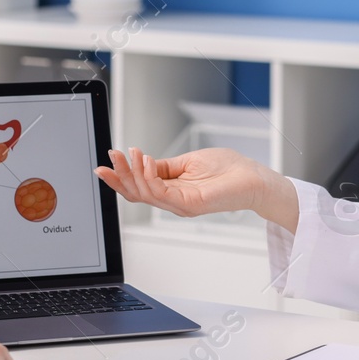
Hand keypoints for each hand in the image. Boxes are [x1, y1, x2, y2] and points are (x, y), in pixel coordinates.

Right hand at [94, 146, 298, 231]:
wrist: (253, 178)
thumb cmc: (228, 170)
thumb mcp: (187, 162)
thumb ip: (164, 166)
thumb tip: (142, 162)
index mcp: (171, 191)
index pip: (138, 188)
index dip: (119, 178)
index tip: (105, 163)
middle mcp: (173, 201)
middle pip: (136, 194)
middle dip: (120, 175)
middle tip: (111, 157)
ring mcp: (180, 205)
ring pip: (145, 194)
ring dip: (133, 173)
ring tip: (129, 154)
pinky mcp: (190, 204)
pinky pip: (162, 193)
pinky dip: (150, 177)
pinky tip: (146, 161)